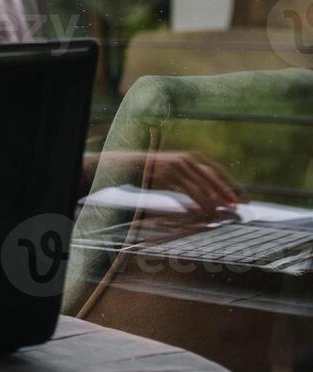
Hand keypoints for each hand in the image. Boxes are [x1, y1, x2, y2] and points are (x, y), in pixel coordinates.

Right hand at [97, 150, 241, 216]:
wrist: (131, 166)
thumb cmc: (155, 171)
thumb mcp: (177, 170)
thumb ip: (194, 177)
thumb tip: (212, 192)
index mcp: (192, 157)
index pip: (218, 172)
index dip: (231, 185)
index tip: (242, 197)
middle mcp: (187, 160)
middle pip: (213, 180)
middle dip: (227, 194)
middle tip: (237, 207)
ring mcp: (177, 168)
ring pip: (201, 188)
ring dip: (212, 203)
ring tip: (219, 215)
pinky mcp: (168, 178)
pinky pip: (188, 193)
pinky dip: (198, 203)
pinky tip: (203, 212)